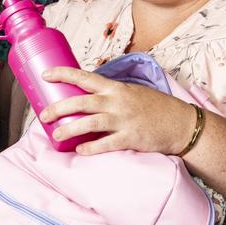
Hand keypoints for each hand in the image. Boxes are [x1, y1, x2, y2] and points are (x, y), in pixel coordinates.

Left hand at [36, 67, 196, 156]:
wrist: (182, 123)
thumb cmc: (156, 108)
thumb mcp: (132, 92)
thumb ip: (111, 94)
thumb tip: (88, 97)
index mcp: (116, 88)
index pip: (84, 77)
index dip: (63, 74)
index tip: (45, 74)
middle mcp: (117, 102)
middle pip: (81, 102)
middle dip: (58, 108)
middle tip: (43, 115)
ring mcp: (124, 120)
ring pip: (89, 123)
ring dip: (70, 129)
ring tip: (56, 134)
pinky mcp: (131, 138)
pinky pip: (106, 144)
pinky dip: (91, 147)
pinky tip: (80, 150)